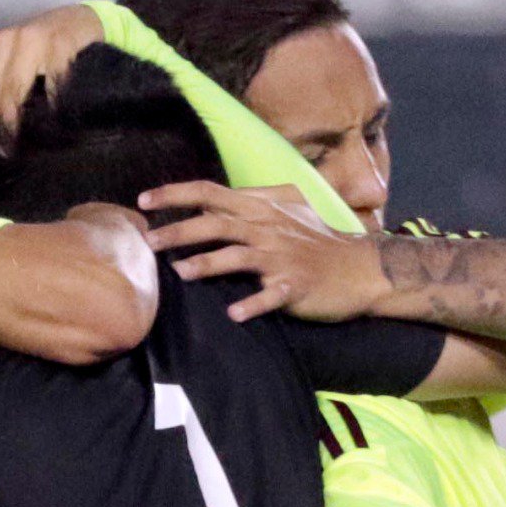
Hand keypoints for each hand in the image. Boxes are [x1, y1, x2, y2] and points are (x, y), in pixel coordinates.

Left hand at [0, 3, 102, 141]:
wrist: (79, 21)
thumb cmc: (42, 54)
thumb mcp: (13, 67)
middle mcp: (3, 41)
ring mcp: (32, 37)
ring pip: (14, 88)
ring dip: (13, 122)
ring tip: (15, 150)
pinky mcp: (60, 40)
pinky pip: (51, 78)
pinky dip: (49, 101)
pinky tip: (49, 121)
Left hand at [139, 180, 381, 320]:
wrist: (361, 267)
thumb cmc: (320, 239)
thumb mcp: (290, 207)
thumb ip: (253, 198)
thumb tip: (216, 195)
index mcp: (261, 208)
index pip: (211, 192)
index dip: (176, 194)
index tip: (144, 201)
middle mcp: (267, 228)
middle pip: (217, 223)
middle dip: (180, 231)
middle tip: (149, 242)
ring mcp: (281, 258)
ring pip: (238, 257)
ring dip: (207, 264)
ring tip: (179, 273)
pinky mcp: (295, 286)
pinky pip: (271, 295)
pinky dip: (253, 304)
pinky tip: (234, 314)